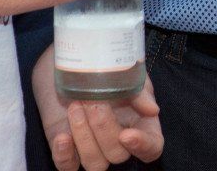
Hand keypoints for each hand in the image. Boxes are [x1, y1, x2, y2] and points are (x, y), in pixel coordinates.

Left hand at [31, 48, 162, 170]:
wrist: (68, 57)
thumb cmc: (103, 64)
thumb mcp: (125, 70)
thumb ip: (139, 90)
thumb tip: (153, 110)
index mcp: (140, 122)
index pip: (152, 148)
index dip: (143, 146)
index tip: (127, 134)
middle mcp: (118, 140)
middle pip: (118, 154)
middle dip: (103, 127)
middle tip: (91, 100)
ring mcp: (92, 147)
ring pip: (95, 164)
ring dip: (84, 137)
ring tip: (75, 106)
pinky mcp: (67, 149)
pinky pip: (68, 167)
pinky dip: (64, 156)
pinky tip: (62, 137)